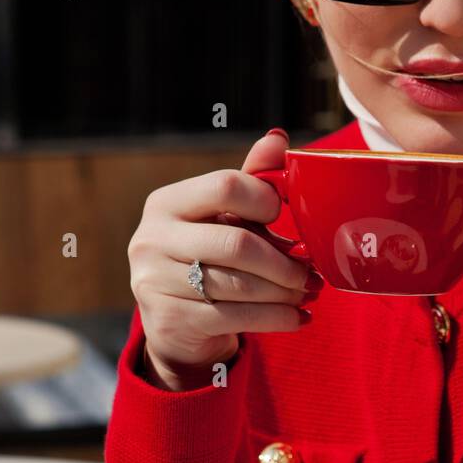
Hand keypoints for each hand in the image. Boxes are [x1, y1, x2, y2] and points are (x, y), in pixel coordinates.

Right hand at [128, 129, 321, 389]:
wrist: (174, 323)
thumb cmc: (206, 260)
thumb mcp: (223, 218)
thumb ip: (250, 180)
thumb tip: (278, 138)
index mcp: (167, 203)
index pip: (225, 186)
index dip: (264, 200)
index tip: (284, 216)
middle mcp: (153, 239)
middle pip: (237, 244)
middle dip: (283, 263)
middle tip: (310, 274)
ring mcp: (156, 282)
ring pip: (240, 286)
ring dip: (284, 293)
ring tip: (307, 293)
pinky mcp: (171, 319)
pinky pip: (237, 318)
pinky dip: (276, 319)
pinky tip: (297, 317)